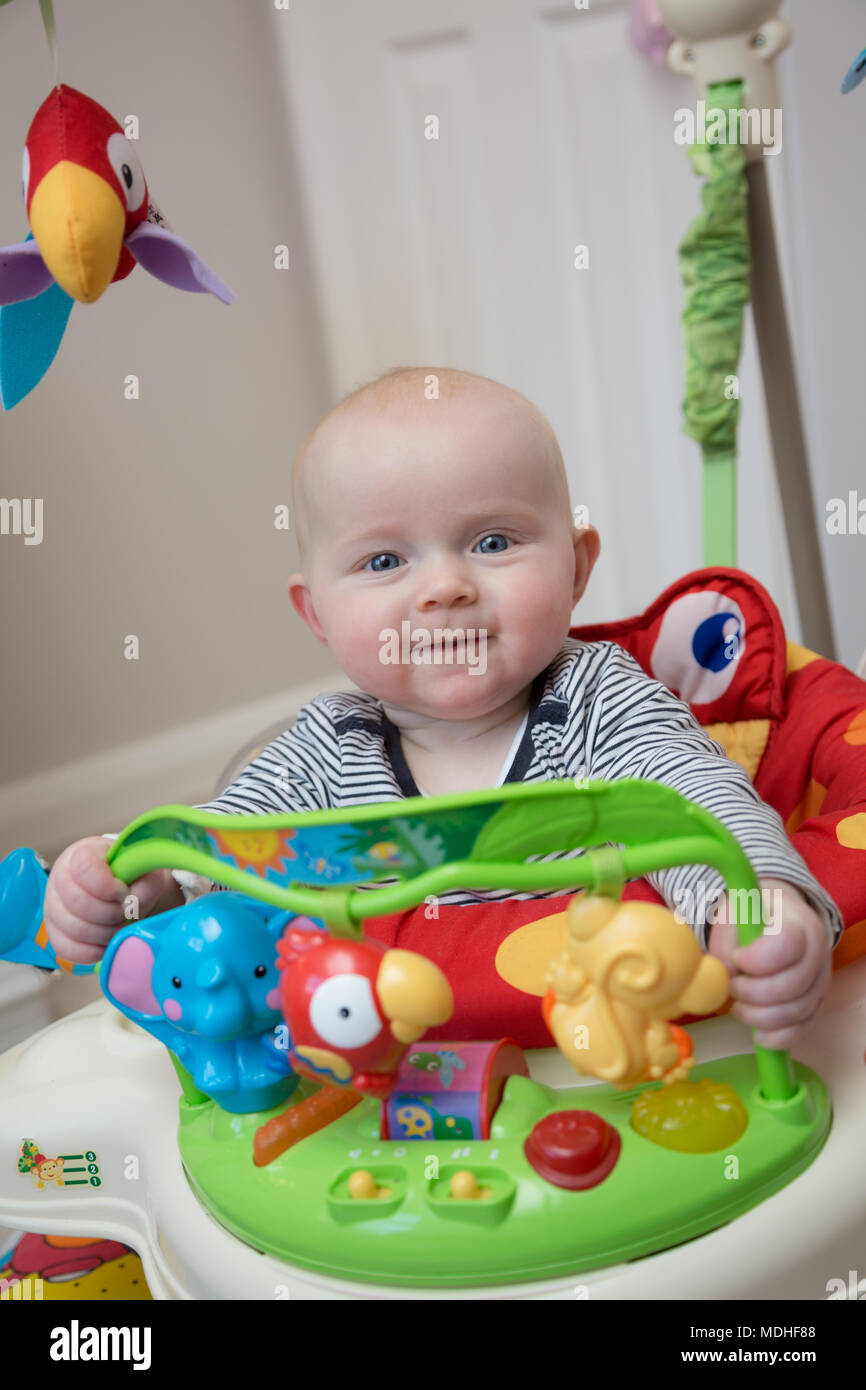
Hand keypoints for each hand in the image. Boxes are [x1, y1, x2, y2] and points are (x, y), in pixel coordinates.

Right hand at [44, 837, 179, 964]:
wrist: (122, 887)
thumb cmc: (131, 875)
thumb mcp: (145, 871)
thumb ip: (145, 883)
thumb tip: (133, 903)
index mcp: (82, 854)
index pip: (84, 868)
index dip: (107, 886)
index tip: (123, 893)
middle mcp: (60, 877)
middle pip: (76, 902)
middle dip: (109, 914)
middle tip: (126, 914)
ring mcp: (53, 906)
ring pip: (72, 928)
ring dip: (104, 934)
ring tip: (120, 927)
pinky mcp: (54, 931)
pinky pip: (65, 948)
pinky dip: (91, 951)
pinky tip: (107, 943)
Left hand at [707, 877, 831, 1049]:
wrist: (778, 920)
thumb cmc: (753, 917)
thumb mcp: (734, 915)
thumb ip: (727, 941)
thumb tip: (728, 975)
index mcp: (799, 923)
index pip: (788, 946)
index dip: (758, 960)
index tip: (737, 957)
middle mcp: (817, 953)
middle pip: (794, 985)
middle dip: (755, 993)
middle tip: (732, 987)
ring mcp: (820, 981)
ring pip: (799, 1010)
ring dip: (761, 1017)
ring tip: (737, 1007)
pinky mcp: (815, 1003)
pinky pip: (803, 1027)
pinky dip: (779, 1037)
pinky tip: (758, 1035)